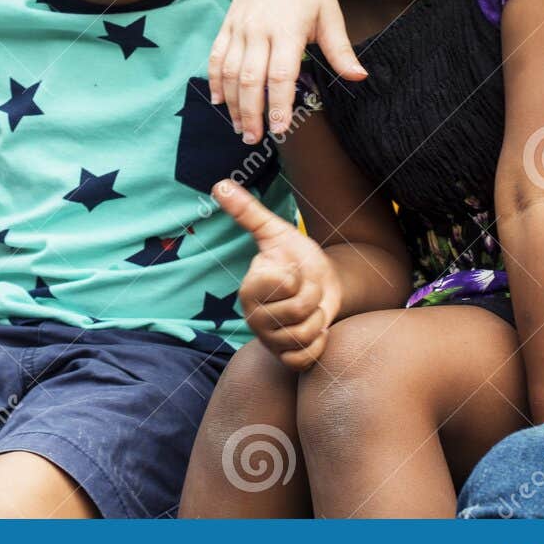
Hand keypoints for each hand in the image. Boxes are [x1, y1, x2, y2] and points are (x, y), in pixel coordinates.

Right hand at [208, 0, 363, 144]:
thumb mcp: (331, 16)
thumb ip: (340, 51)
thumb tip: (359, 79)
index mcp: (288, 30)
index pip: (280, 75)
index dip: (278, 105)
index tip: (279, 130)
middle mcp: (260, 29)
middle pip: (249, 79)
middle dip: (251, 113)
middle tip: (254, 140)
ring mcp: (240, 26)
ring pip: (228, 72)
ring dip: (231, 103)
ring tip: (240, 127)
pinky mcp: (228, 23)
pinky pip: (215, 56)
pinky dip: (214, 80)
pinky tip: (219, 101)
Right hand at [213, 179, 340, 370]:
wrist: (324, 285)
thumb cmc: (297, 257)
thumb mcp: (276, 232)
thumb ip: (248, 211)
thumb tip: (219, 184)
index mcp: (248, 290)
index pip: (280, 285)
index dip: (295, 277)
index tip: (292, 271)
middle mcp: (254, 319)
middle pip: (296, 312)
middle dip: (312, 297)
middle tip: (306, 290)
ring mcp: (270, 341)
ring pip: (303, 336)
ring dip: (317, 320)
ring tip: (311, 310)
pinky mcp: (286, 358)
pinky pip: (304, 359)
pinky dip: (317, 344)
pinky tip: (316, 330)